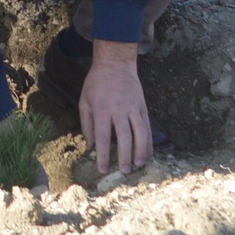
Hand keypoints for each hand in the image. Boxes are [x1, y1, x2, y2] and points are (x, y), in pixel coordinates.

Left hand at [78, 40, 152, 174]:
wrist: (115, 63)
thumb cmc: (96, 84)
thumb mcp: (84, 101)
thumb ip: (87, 125)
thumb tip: (91, 147)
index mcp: (102, 109)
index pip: (103, 136)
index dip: (103, 155)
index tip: (102, 169)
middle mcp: (119, 109)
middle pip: (124, 137)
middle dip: (124, 156)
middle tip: (124, 171)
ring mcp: (134, 108)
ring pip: (140, 133)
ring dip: (141, 151)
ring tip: (139, 165)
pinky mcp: (143, 107)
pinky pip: (148, 127)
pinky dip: (149, 142)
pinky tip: (148, 154)